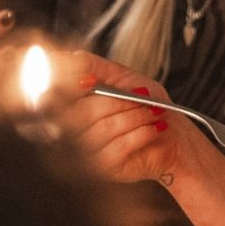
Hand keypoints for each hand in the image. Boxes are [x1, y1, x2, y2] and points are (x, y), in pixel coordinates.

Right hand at [60, 51, 190, 189]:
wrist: (172, 136)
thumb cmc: (146, 105)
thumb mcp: (121, 76)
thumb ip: (92, 66)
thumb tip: (69, 59)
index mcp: (72, 104)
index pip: (51, 96)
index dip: (66, 86)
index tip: (90, 81)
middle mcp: (73, 129)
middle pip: (83, 112)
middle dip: (119, 100)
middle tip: (142, 95)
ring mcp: (87, 150)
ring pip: (104, 128)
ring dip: (136, 116)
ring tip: (154, 112)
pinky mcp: (104, 166)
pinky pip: (119, 146)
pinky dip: (142, 133)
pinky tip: (153, 128)